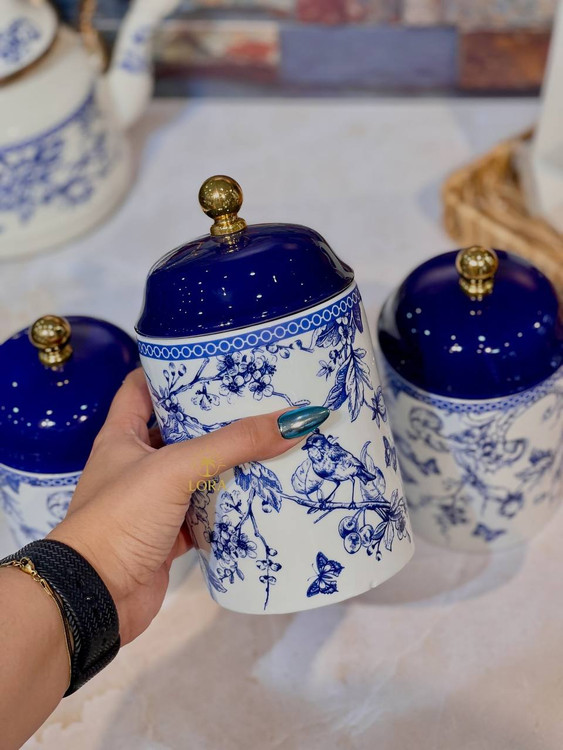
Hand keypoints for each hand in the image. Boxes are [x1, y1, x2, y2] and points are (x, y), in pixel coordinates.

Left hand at [48, 369, 308, 644]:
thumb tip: (297, 420)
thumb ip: (234, 443)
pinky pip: (206, 512)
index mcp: (122, 435)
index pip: (143, 386)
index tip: (214, 358)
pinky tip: (262, 493)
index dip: (172, 368)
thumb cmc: (120, 518)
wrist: (94, 599)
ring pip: (197, 472)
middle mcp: (136, 463)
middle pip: (179, 428)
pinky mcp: (169, 535)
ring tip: (271, 439)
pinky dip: (229, 506)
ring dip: (228, 462)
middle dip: (216, 417)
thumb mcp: (176, 468)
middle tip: (259, 399)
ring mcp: (153, 501)